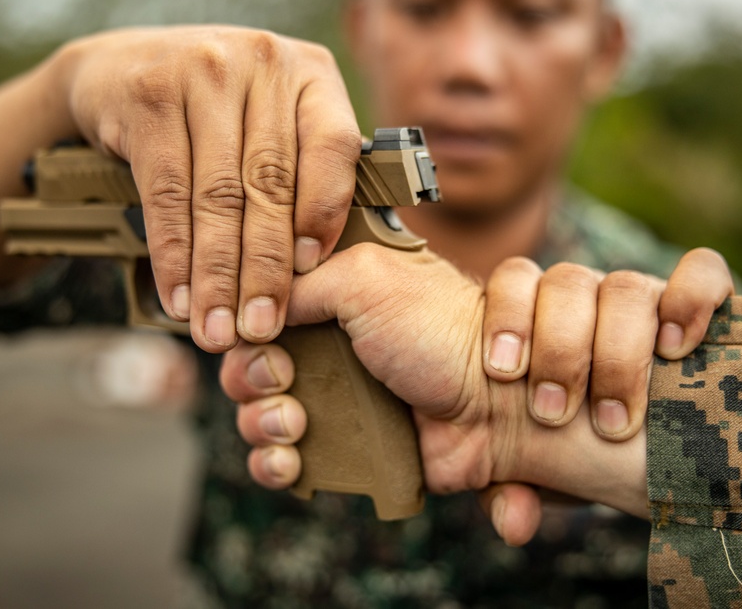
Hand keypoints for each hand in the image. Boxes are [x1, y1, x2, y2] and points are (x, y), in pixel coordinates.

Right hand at [60, 26, 361, 350]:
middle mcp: (262, 62)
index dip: (324, 213)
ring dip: (217, 276)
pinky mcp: (148, 95)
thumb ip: (302, 171)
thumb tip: (321, 266)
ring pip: (217, 195)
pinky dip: (172, 255)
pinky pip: (166, 192)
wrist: (116, 69)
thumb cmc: (213, 112)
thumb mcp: (269, 121)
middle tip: (260, 327)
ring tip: (217, 329)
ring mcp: (204, 72)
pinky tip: (178, 297)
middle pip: (270, 182)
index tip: (313, 272)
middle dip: (265, 269)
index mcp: (310, 73)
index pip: (334, 147)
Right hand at [222, 245, 648, 523]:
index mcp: (328, 298)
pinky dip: (273, 465)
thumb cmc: (439, 330)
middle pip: (248, 365)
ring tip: (294, 422)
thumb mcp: (366, 277)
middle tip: (283, 381)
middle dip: (250, 378)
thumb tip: (249, 313)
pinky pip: (283, 462)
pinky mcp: (343, 450)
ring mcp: (332, 400)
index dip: (246, 329)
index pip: (257, 311)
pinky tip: (290, 461)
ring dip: (260, 422)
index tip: (263, 340)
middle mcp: (325, 347)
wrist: (495, 402)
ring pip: (257, 416)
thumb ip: (299, 283)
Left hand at [478, 248, 732, 543]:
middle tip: (553, 414)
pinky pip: (704, 274)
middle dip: (560, 351)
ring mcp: (642, 301)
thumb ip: (506, 487)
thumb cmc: (560, 455)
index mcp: (534, 318)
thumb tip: (516, 523)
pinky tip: (679, 345)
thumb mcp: (524, 474)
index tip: (504, 374)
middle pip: (569, 283)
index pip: (515, 280)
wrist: (625, 458)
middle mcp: (585, 299)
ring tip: (615, 416)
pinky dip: (693, 297)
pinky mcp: (698, 308)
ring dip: (618, 351)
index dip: (507, 318)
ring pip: (627, 288)